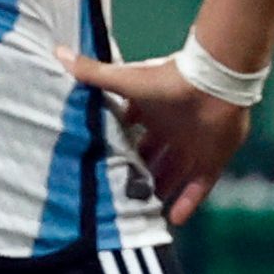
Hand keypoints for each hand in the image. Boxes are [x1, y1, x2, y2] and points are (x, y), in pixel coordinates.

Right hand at [61, 48, 252, 225]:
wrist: (214, 83)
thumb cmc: (168, 81)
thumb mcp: (124, 81)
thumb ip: (93, 73)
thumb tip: (58, 53)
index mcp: (152, 112)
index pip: (132, 135)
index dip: (120, 150)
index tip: (103, 166)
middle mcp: (172, 131)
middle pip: (152, 159)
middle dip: (138, 175)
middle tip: (118, 195)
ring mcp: (194, 146)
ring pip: (173, 175)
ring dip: (159, 192)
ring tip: (140, 213)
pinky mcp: (213, 159)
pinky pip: (199, 186)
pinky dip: (187, 203)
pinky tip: (172, 220)